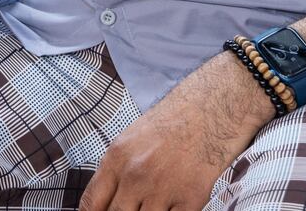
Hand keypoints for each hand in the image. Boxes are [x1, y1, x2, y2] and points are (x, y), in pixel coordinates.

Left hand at [79, 51, 273, 210]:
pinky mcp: (190, 199)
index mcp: (117, 157)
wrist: (214, 106)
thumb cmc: (176, 118)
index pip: (91, 203)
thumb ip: (116, 170)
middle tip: (133, 206)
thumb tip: (106, 200)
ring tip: (156, 202)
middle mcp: (135, 175)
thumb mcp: (133, 137)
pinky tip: (174, 205)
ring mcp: (162, 189)